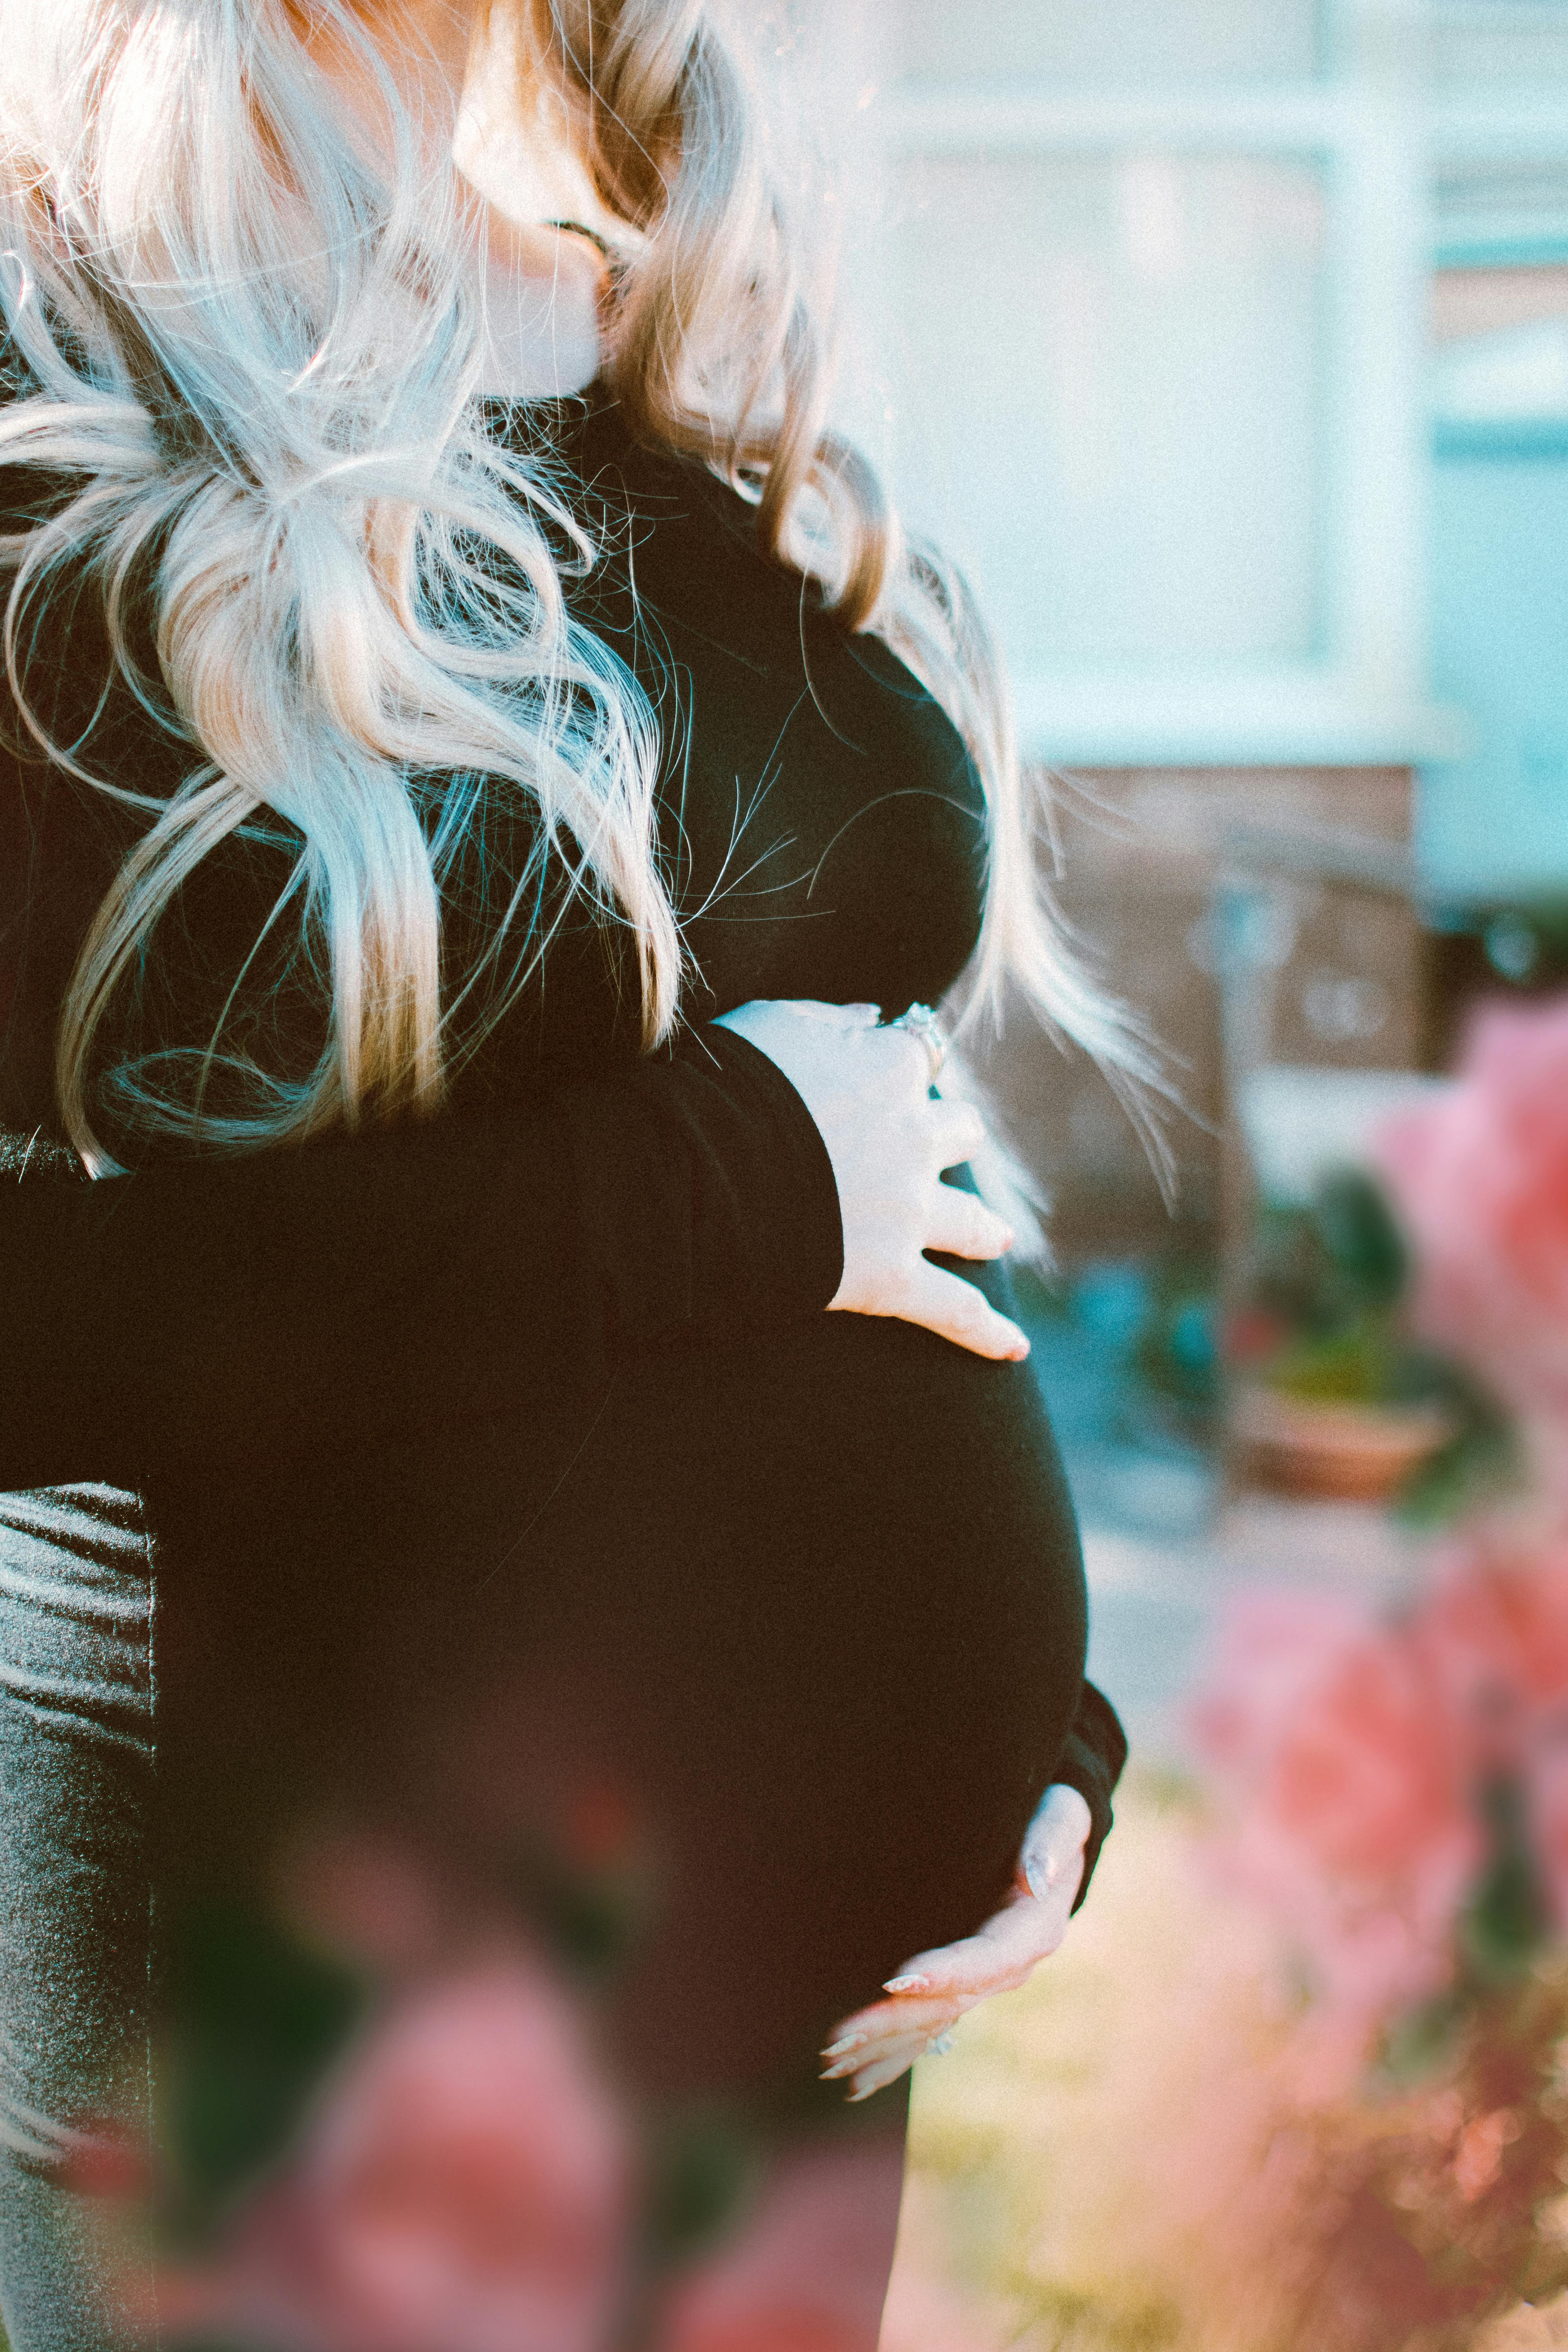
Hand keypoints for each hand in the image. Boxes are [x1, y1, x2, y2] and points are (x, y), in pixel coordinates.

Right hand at [711, 999, 1028, 1362]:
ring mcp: (908, 1211)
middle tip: (946, 1151)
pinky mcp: (892, 1277)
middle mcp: (914, 1137)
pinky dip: (987, 1334)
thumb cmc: (719, 1087)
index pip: (919, 1056)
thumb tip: (877, 1015)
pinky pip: (957, 1311)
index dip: (907, 1066)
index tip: (899, 1074)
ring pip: (974, 1220)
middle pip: (961, 1131)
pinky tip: (1015, 1352)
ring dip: (986, 1228)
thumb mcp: (771, 1025)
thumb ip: (833, 1019)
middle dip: (953, 1139)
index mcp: (888, 1068)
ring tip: (997, 1238)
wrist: (690, 1171)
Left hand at [819, 1783, 1091, 2100]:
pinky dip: (894, 2057)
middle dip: (893, 2022)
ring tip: (830, 2063)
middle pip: (948, 2003)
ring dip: (882, 2046)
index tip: (895, 1979)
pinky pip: (930, 2029)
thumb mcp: (1062, 1814)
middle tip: (837, 2037)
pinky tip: (856, 2084)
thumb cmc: (1049, 1813)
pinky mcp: (964, 1988)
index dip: (944, 1972)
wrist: (1053, 1838)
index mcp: (1033, 1931)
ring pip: (932, 2023)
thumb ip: (1052, 1837)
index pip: (986, 1960)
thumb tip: (1034, 1875)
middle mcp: (1009, 1969)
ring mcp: (985, 1985)